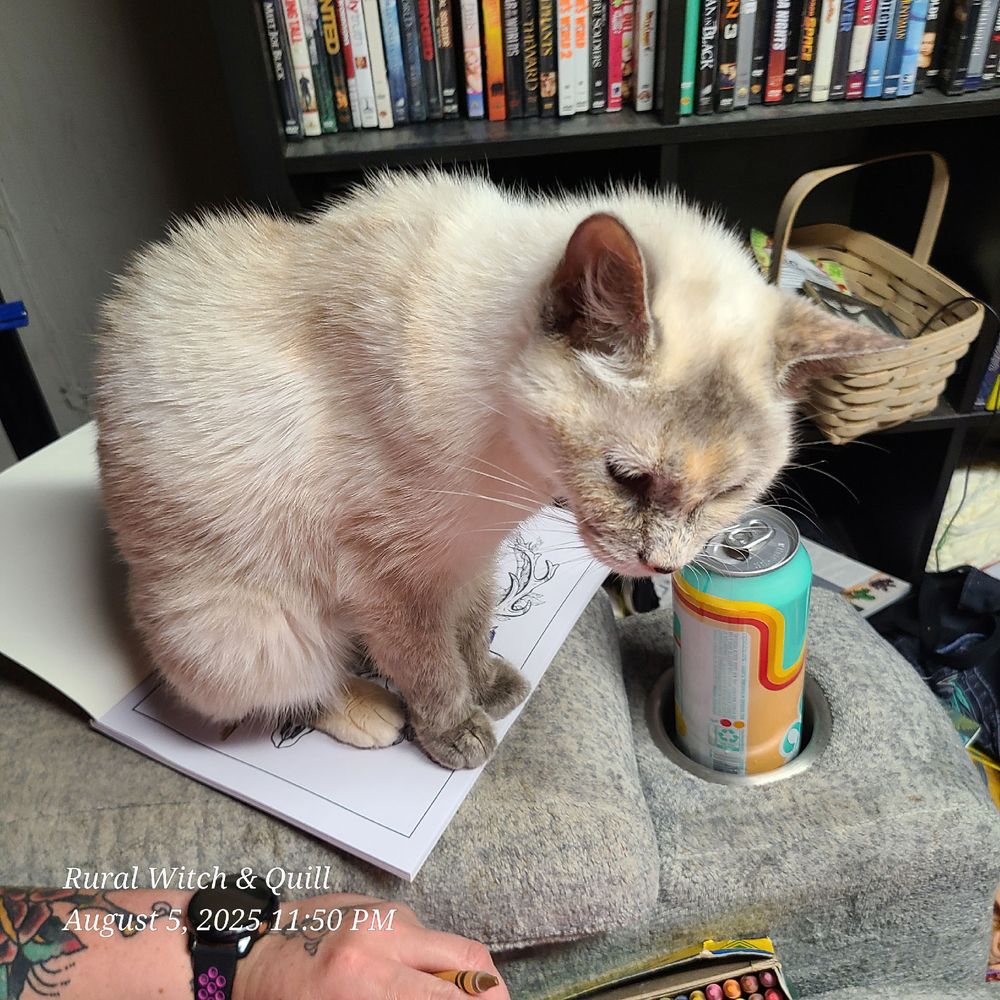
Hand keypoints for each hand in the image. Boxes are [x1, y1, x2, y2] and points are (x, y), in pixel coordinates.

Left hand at [237, 894, 510, 999]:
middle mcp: (381, 936)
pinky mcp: (378, 903)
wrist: (240, 950)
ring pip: (448, 944)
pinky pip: (421, 933)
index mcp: (362, 979)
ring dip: (455, 975)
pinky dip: (427, 959)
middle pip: (469, 959)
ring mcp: (383, 913)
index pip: (449, 998)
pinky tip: (407, 979)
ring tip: (444, 998)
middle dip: (491, 991)